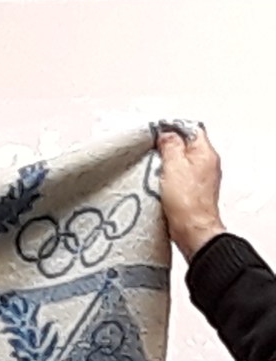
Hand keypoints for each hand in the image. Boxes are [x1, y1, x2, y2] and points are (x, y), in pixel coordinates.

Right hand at [156, 123, 225, 259]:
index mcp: (206, 153)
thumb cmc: (187, 204)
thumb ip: (170, 146)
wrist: (192, 231)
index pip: (190, 129)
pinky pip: (180, 178)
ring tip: (155, 171)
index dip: (172, 130)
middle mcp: (207, 164)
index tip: (156, 135)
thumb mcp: (173, 167)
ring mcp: (201, 179)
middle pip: (186, 146)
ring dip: (167, 164)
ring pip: (182, 162)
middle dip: (168, 148)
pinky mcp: (193, 192)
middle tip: (153, 154)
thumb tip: (166, 134)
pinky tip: (159, 185)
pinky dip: (169, 178)